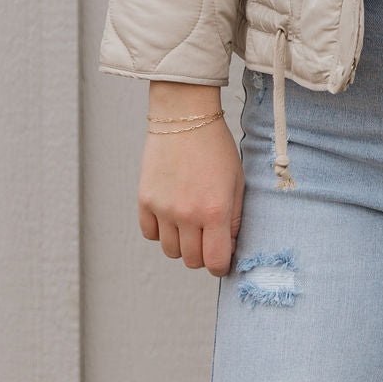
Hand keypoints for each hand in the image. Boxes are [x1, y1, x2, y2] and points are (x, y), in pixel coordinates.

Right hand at [138, 85, 243, 277]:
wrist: (185, 116)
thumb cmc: (216, 147)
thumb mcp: (237, 181)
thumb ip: (235, 218)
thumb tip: (229, 246)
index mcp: (215, 210)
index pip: (214, 261)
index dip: (221, 264)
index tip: (222, 257)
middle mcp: (187, 214)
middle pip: (192, 260)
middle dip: (203, 253)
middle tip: (208, 235)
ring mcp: (163, 208)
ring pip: (170, 251)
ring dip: (181, 243)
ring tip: (189, 221)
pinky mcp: (144, 200)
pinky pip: (150, 234)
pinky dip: (161, 231)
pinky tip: (171, 214)